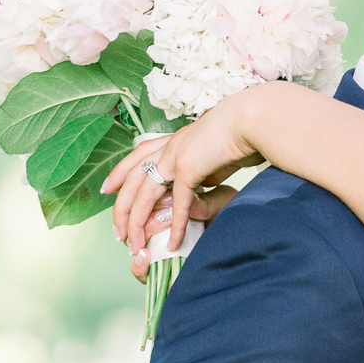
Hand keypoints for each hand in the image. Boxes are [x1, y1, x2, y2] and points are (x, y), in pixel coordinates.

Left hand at [103, 94, 264, 261]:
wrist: (255, 118)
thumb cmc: (245, 133)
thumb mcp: (216, 156)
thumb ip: (204, 171)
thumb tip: (201, 184)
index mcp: (175, 139)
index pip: (138, 155)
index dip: (120, 172)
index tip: (108, 188)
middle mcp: (169, 145)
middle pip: (132, 178)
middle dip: (121, 207)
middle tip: (116, 231)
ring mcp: (176, 154)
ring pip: (145, 193)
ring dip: (137, 221)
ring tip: (134, 244)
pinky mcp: (189, 166)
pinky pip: (177, 202)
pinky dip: (174, 224)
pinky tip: (173, 242)